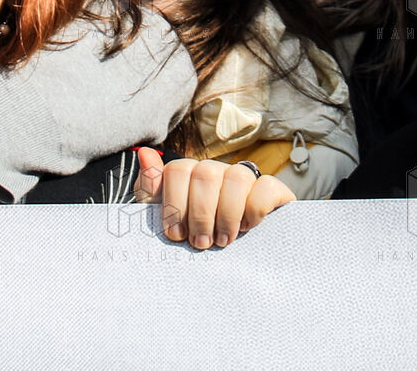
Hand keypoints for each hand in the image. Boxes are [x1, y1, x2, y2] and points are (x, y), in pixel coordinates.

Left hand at [134, 148, 294, 249]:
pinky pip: (267, 186)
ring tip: (222, 241)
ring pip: (237, 177)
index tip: (176, 234)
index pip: (177, 170)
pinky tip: (247, 228)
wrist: (223, 263)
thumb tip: (144, 153)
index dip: (174, 203)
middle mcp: (215, 170)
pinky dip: (255, 208)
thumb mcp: (160, 215)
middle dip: (200, 213)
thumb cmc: (188, 235)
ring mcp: (244, 178)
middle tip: (200, 243)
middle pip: (206, 174)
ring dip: (227, 213)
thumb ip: (150, 187)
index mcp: (187, 172)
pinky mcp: (272, 191)